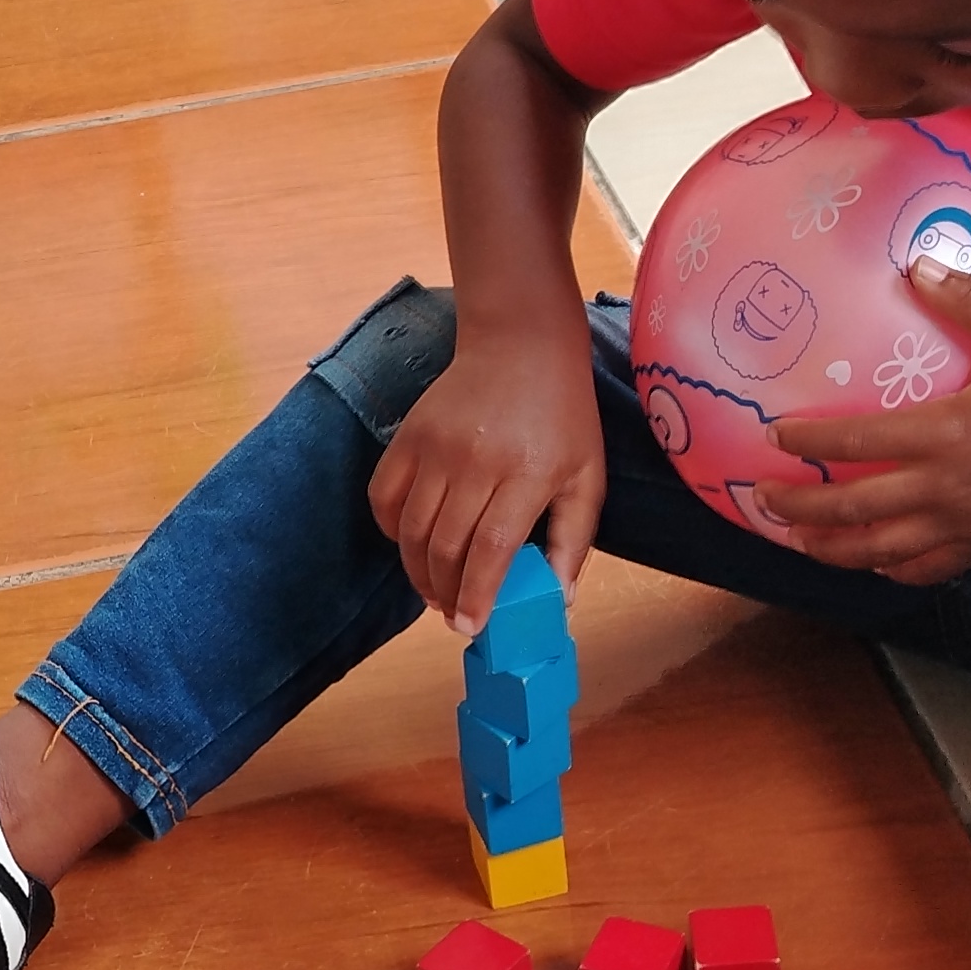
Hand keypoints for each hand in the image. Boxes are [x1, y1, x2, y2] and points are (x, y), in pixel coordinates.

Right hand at [368, 323, 604, 631]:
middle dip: (444, 592)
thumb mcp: (586, 476)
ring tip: (433, 588)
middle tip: (452, 611)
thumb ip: (574, 540)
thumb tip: (559, 598)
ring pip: (411, 530)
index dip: (477, 594)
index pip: (491, 548)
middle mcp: (476, 461)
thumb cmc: (562, 415)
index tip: (469, 625)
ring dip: (417, 571)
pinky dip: (391, 530)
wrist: (521, 343)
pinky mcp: (408, 435)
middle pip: (445, 546)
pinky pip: (384, 497)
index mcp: (527, 473)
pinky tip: (412, 543)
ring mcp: (436, 446)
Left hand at [760, 260, 970, 584]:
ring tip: (798, 542)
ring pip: (882, 550)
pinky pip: (928, 568)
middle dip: (801, 508)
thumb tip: (916, 263)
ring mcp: (965, 523)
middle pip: (855, 507)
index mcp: (947, 431)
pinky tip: (872, 562)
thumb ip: (966, 300)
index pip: (857, 442)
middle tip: (762, 500)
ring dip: (833, 549)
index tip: (774, 435)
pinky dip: (892, 570)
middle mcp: (946, 486)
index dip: (809, 442)